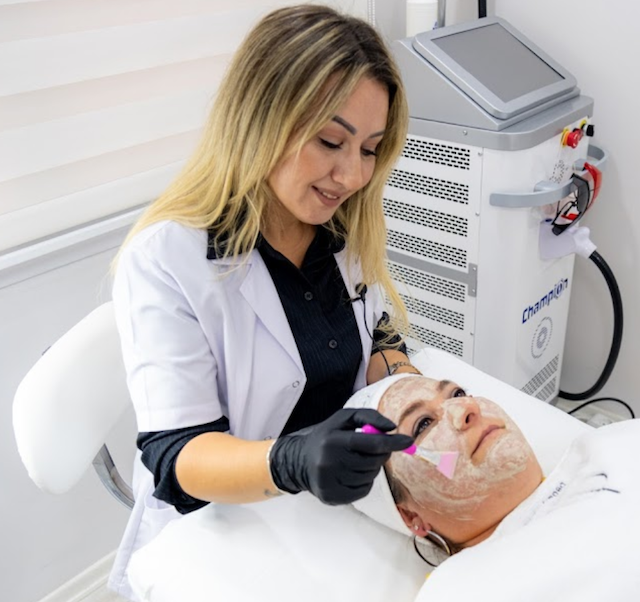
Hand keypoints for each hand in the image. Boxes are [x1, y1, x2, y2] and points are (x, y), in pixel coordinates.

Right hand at [269, 408, 413, 504]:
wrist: (299, 460)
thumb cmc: (327, 436)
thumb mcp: (343, 419)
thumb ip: (368, 416)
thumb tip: (392, 427)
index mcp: (333, 440)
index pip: (371, 443)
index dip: (392, 442)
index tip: (408, 440)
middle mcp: (330, 462)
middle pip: (373, 462)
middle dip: (380, 454)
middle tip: (372, 449)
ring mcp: (330, 482)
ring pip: (370, 477)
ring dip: (371, 468)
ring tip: (356, 460)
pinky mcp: (332, 497)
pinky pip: (363, 490)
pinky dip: (364, 482)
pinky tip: (351, 473)